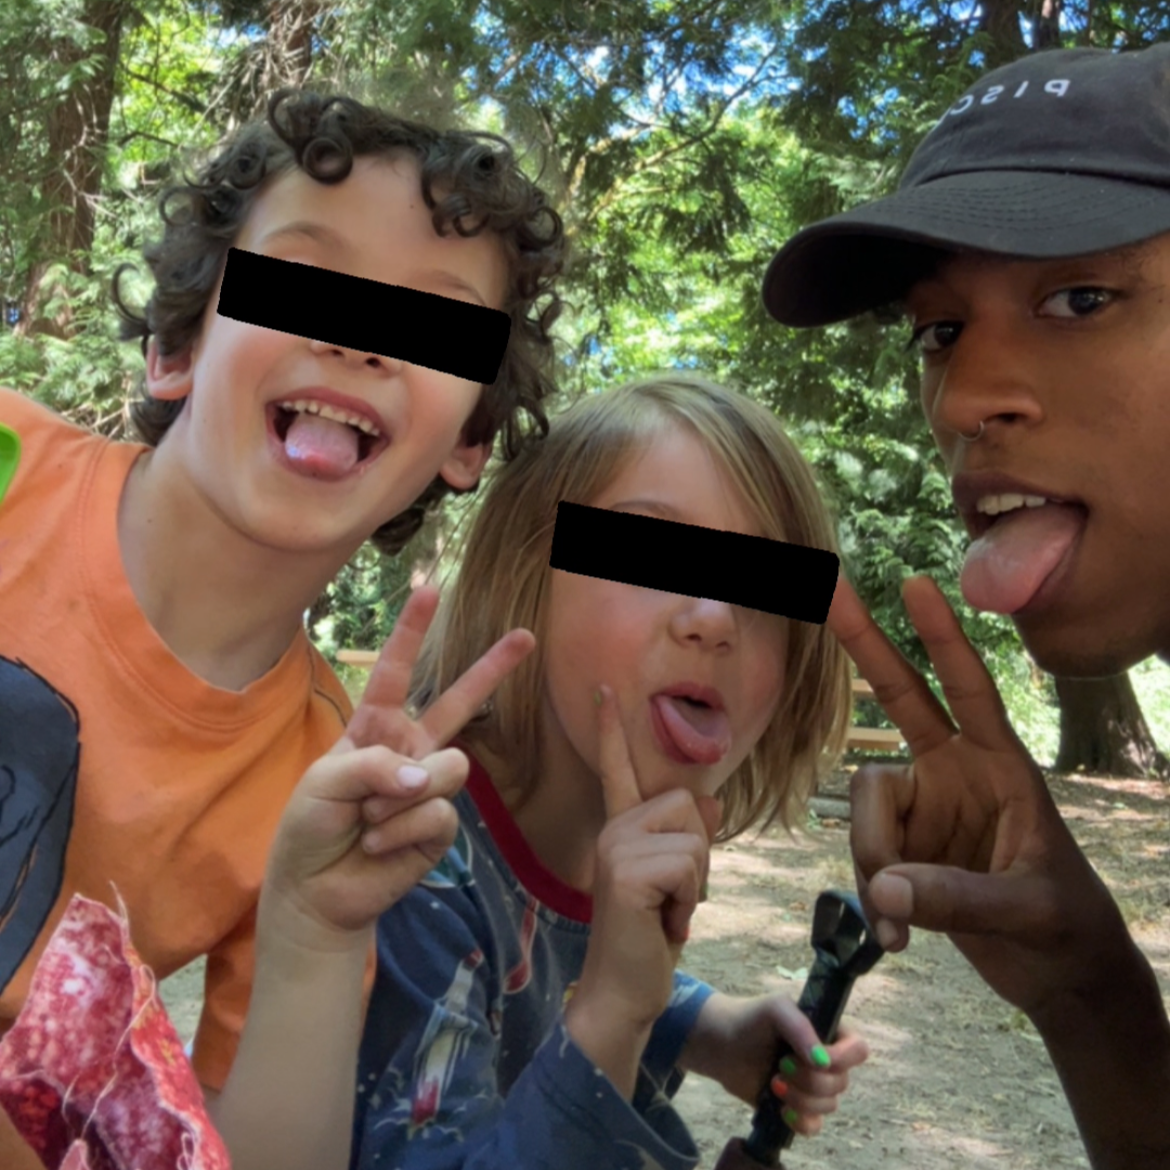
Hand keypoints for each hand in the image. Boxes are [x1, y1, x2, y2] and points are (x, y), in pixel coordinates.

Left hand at [263, 586, 533, 946]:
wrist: (315, 891)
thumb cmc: (310, 827)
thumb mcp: (324, 782)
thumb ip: (376, 764)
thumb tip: (427, 775)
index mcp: (375, 726)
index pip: (395, 670)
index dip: (412, 630)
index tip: (430, 588)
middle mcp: (410, 748)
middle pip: (459, 702)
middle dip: (493, 667)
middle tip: (527, 635)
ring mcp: (429, 786)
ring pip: (450, 767)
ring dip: (402, 796)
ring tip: (370, 819)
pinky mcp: (440, 826)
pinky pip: (439, 813)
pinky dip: (402, 829)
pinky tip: (379, 845)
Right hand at [571, 686, 722, 1032]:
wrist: (624, 993)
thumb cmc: (650, 939)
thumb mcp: (678, 885)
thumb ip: (688, 841)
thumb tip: (709, 797)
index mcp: (620, 828)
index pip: (618, 770)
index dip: (613, 730)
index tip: (605, 690)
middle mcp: (612, 830)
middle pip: (686, 806)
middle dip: (698, 856)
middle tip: (673, 899)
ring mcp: (615, 847)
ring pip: (693, 839)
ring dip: (695, 885)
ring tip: (667, 913)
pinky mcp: (626, 872)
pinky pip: (688, 866)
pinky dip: (689, 901)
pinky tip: (664, 924)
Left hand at [683, 992, 868, 1136]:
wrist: (720, 1044)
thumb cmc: (750, 1018)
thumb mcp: (775, 1008)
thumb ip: (801, 1028)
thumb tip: (824, 1062)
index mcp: (828, 1031)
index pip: (858, 1050)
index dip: (843, 1059)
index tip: (816, 1059)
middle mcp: (826, 1059)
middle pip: (842, 1082)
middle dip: (811, 1079)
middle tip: (781, 1065)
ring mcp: (812, 1085)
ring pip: (830, 1105)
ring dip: (802, 1098)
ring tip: (774, 1082)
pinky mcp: (797, 1107)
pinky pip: (816, 1126)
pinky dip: (802, 1122)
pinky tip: (782, 1109)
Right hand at [828, 574, 1132, 1015]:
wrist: (1056, 975)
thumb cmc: (1065, 928)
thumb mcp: (1028, 909)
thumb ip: (956, 898)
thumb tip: (881, 890)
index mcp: (1002, 766)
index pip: (969, 689)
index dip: (942, 637)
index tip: (915, 583)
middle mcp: (955, 774)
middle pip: (901, 697)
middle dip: (866, 644)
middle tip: (828, 590)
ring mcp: (923, 810)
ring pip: (867, 804)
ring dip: (871, 858)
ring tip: (898, 923)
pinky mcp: (901, 850)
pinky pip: (863, 855)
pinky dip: (872, 897)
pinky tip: (894, 940)